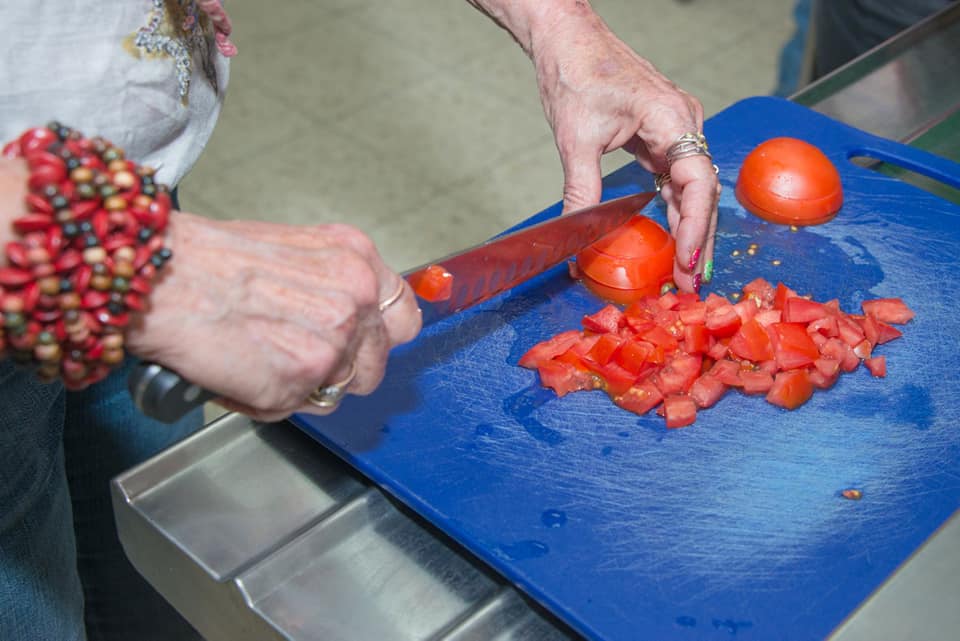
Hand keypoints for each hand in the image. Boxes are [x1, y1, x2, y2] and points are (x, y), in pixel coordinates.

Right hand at [125, 213, 420, 420]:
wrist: (161, 278)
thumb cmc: (208, 260)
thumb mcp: (293, 248)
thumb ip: (331, 283)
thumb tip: (348, 317)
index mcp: (355, 259)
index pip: (404, 315)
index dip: (382, 337)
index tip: (366, 345)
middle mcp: (354, 298)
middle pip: (377, 363)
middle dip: (341, 369)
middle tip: (298, 355)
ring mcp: (332, 342)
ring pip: (339, 390)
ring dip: (305, 386)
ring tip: (263, 360)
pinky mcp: (301, 379)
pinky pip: (301, 408)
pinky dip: (271, 400)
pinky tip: (244, 372)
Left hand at [530, 9, 719, 291]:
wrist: (567, 38)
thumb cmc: (574, 73)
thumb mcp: (576, 139)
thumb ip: (582, 191)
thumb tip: (575, 240)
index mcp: (672, 118)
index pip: (698, 182)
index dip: (695, 226)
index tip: (686, 261)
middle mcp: (683, 122)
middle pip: (703, 190)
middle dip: (697, 238)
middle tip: (690, 283)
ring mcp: (675, 127)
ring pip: (691, 186)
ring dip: (688, 227)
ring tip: (684, 269)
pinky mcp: (660, 133)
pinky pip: (674, 176)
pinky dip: (674, 207)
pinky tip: (671, 236)